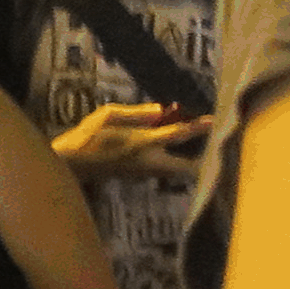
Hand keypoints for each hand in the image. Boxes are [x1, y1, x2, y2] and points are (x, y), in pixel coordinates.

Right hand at [56, 100, 211, 180]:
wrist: (71, 165)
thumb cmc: (87, 137)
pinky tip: (182, 152)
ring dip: (193, 161)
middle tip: (218, 146)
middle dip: (205, 160)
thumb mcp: (107, 116)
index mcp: (142, 143)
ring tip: (204, 147)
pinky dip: (179, 163)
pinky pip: (168, 171)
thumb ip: (135, 113)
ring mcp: (146, 173)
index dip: (197, 127)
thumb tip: (160, 110)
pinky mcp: (142, 178)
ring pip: (179, 171)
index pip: (176, 134)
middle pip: (188, 167)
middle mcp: (149, 162)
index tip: (215, 121)